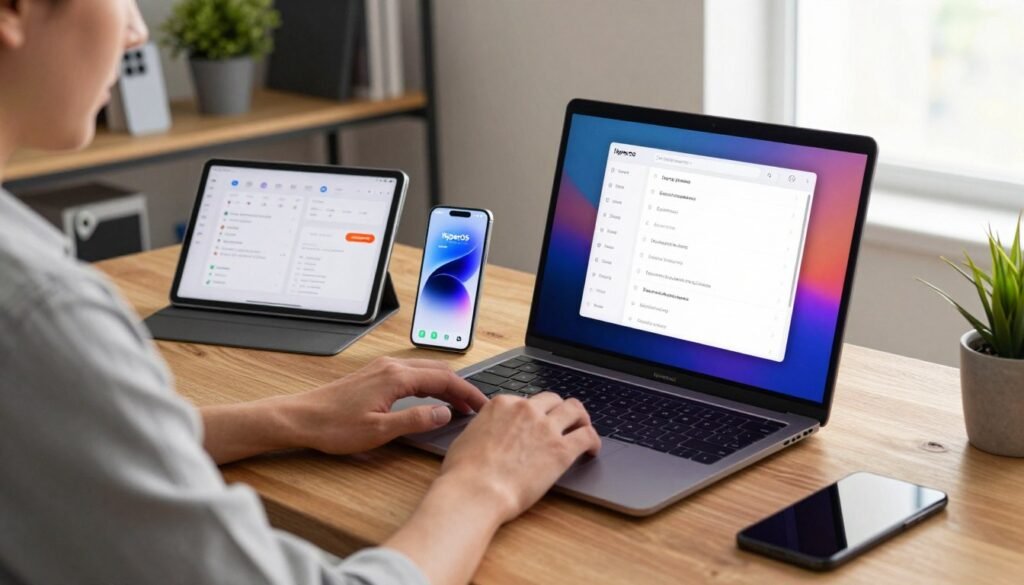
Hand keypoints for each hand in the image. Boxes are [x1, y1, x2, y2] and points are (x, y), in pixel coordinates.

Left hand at [291, 357, 488, 454]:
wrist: (300, 418)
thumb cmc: (334, 426)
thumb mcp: (379, 430)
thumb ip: (415, 420)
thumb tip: (444, 413)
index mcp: (396, 377)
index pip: (444, 379)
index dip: (467, 393)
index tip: (482, 406)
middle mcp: (391, 366)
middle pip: (438, 370)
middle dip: (461, 387)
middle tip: (477, 406)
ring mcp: (381, 368)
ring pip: (425, 370)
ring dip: (445, 385)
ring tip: (459, 404)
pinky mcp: (374, 375)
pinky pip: (411, 374)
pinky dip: (429, 384)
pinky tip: (430, 397)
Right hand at [439, 392, 600, 523]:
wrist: (476, 491)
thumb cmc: (464, 472)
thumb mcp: (467, 437)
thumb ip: (484, 428)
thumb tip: (487, 432)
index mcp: (503, 404)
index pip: (527, 400)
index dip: (534, 412)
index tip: (536, 422)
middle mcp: (526, 409)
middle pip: (553, 400)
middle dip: (559, 410)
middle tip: (563, 422)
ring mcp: (546, 427)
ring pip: (575, 409)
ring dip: (581, 418)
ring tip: (584, 429)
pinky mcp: (561, 450)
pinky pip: (587, 436)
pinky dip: (593, 440)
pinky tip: (592, 450)